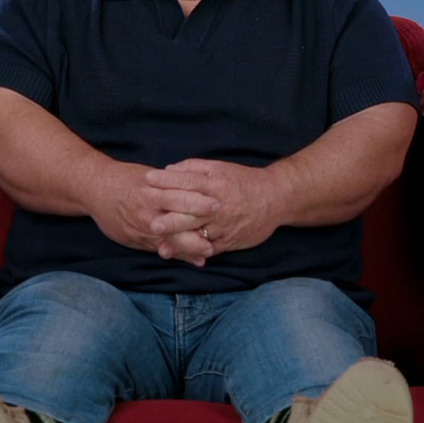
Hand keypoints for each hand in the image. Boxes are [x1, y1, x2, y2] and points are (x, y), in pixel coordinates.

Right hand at [86, 160, 221, 259]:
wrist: (94, 189)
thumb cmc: (126, 179)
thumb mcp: (150, 176)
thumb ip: (172, 184)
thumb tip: (199, 185)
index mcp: (153, 190)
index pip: (179, 196)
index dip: (199, 202)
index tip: (217, 205)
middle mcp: (148, 210)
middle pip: (176, 221)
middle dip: (197, 230)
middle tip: (218, 235)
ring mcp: (141, 227)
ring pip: (170, 239)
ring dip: (191, 247)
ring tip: (209, 252)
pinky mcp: (136, 239)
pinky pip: (160, 248)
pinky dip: (178, 254)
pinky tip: (195, 260)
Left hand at [143, 158, 286, 255]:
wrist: (276, 198)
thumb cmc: (243, 181)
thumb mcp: (220, 168)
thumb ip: (193, 167)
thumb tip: (168, 169)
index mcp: (216, 184)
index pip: (188, 182)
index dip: (166, 181)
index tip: (147, 179)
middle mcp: (218, 206)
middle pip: (191, 213)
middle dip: (170, 219)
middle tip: (150, 223)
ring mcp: (224, 226)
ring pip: (198, 235)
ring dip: (178, 241)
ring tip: (160, 246)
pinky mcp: (229, 241)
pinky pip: (208, 248)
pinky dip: (193, 253)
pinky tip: (178, 254)